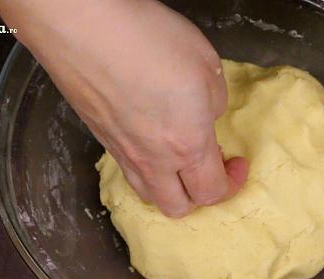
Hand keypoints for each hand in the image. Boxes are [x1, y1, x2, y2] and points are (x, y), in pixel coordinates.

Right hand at [0, 0, 248, 216]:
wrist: (85, 27)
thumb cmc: (151, 40)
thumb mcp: (206, 64)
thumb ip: (215, 101)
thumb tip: (208, 116)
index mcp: (187, 145)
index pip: (212, 191)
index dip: (232, 184)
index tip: (237, 163)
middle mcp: (152, 160)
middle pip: (177, 207)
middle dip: (199, 197)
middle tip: (209, 167)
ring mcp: (121, 152)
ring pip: (147, 194)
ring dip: (169, 188)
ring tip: (178, 161)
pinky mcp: (99, 138)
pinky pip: (126, 170)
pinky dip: (144, 168)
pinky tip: (149, 140)